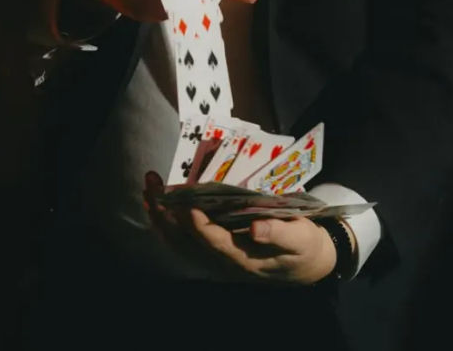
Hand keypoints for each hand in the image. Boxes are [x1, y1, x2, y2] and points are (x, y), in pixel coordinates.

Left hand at [143, 172, 336, 283]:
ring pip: (180, 243)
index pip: (215, 242)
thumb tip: (256, 228)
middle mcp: (223, 261)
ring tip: (148, 190)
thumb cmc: (303, 247)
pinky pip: (183, 242)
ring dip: (161, 218)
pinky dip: (167, 224)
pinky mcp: (212, 251)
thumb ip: (279, 233)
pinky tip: (157, 205)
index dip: (199, 226)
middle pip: (187, 242)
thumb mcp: (300, 239)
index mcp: (244, 258)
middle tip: (153, 186)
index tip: (187, 205)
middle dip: (167, 215)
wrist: (303, 266)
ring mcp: (215, 258)